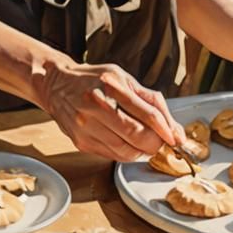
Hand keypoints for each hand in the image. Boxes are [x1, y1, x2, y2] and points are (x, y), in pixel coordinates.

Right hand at [37, 60, 184, 161]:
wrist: (57, 85)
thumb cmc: (93, 79)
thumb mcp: (123, 78)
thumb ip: (149, 100)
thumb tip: (174, 127)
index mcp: (111, 85)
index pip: (146, 113)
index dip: (165, 129)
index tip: (175, 137)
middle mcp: (96, 106)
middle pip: (136, 135)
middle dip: (155, 143)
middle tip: (162, 141)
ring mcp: (86, 127)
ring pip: (125, 151)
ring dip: (142, 151)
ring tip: (146, 142)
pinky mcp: (81, 142)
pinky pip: (112, 155)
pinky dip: (126, 153)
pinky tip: (128, 143)